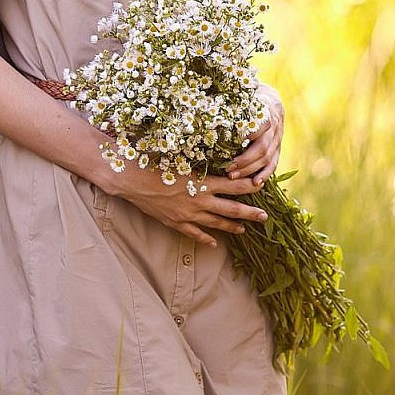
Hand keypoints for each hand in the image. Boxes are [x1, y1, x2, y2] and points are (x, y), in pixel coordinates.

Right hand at [105, 161, 268, 247]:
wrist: (131, 179)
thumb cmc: (155, 161)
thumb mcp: (181, 156)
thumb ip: (199, 159)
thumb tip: (213, 152)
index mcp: (202, 182)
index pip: (235, 186)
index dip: (250, 186)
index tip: (262, 185)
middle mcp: (199, 200)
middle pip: (232, 209)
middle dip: (250, 213)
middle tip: (264, 217)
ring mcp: (187, 214)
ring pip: (216, 224)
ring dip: (231, 227)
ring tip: (243, 230)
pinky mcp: (175, 222)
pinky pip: (194, 233)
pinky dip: (205, 238)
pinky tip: (214, 243)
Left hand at [217, 84, 283, 190]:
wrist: (270, 98)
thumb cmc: (247, 95)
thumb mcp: (240, 92)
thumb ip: (227, 97)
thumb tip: (201, 98)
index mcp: (265, 109)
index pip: (258, 126)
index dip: (245, 136)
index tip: (229, 145)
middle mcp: (275, 124)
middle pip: (262, 147)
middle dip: (244, 160)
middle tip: (227, 169)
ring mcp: (278, 137)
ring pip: (267, 157)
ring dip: (251, 169)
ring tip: (233, 177)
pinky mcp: (278, 147)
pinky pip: (274, 162)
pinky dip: (265, 174)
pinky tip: (256, 183)